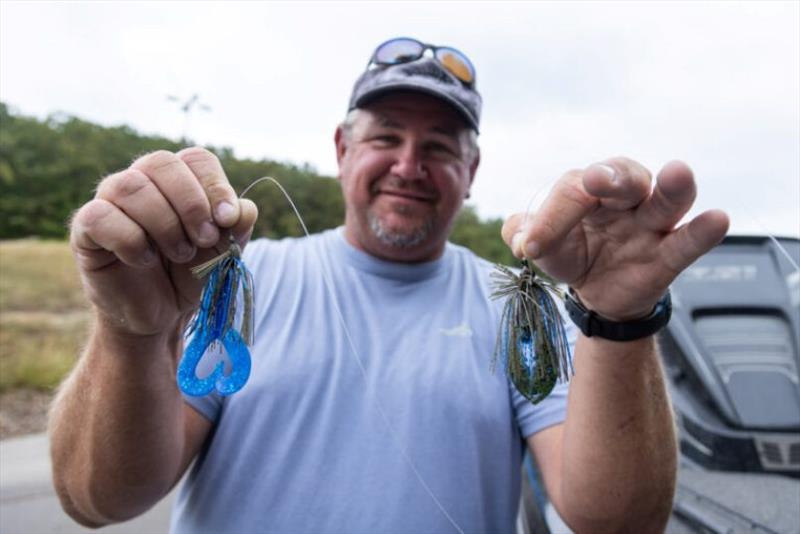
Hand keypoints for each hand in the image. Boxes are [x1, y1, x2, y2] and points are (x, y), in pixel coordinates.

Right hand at [70, 147, 257, 336]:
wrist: (160, 313)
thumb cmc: (190, 273)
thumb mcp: (223, 251)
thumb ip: (237, 228)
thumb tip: (245, 209)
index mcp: (178, 179)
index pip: (196, 159)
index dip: (215, 185)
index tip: (228, 220)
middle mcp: (141, 181)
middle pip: (162, 163)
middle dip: (191, 203)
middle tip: (205, 238)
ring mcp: (110, 201)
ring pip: (131, 186)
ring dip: (164, 223)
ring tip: (180, 253)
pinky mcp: (86, 229)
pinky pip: (100, 217)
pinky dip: (130, 240)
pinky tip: (144, 259)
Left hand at [502, 158, 728, 320]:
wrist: (595, 292)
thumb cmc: (571, 253)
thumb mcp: (543, 245)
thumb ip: (526, 233)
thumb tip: (520, 237)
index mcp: (588, 189)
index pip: (571, 191)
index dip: (550, 217)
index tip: (530, 246)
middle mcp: (624, 199)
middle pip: (625, 177)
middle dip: (612, 176)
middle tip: (595, 180)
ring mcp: (650, 225)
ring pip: (667, 199)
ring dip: (673, 187)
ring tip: (678, 172)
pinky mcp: (668, 255)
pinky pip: (688, 241)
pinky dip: (703, 231)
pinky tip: (717, 219)